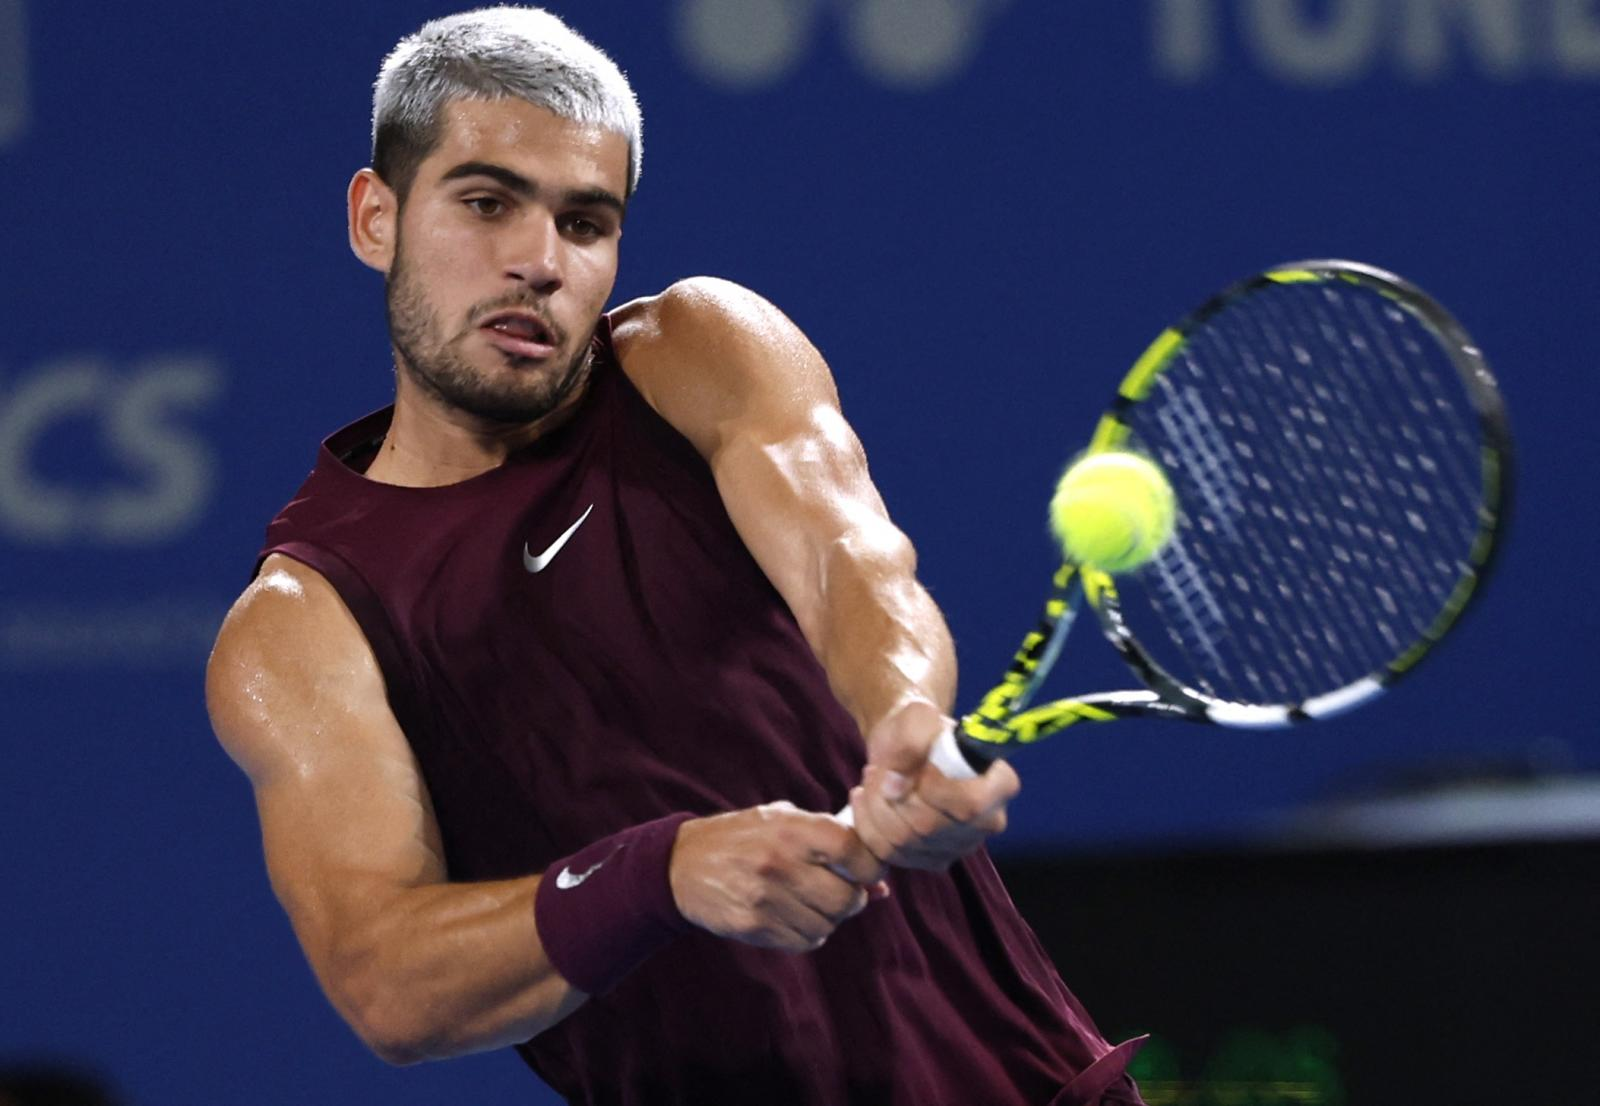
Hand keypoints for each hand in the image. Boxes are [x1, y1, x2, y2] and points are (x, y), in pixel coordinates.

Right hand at [669, 802, 887, 951]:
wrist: (681, 864)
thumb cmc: (743, 837)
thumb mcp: (784, 822)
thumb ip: (832, 844)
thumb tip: (882, 887)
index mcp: (792, 828)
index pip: (856, 853)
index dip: (870, 866)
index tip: (864, 870)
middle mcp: (780, 862)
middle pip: (848, 899)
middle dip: (851, 899)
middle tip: (837, 890)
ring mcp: (765, 898)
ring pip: (828, 926)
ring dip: (827, 919)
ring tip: (807, 901)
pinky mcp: (752, 926)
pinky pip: (803, 941)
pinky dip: (806, 934)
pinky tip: (790, 915)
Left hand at [848, 699, 1019, 869]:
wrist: (904, 747)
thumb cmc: (919, 727)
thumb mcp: (916, 716)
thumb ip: (910, 742)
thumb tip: (896, 788)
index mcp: (1000, 785)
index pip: (971, 804)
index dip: (934, 789)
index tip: (916, 767)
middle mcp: (988, 822)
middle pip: (929, 826)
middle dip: (891, 796)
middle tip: (877, 769)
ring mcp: (960, 846)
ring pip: (904, 842)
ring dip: (875, 807)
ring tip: (872, 780)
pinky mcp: (932, 859)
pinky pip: (889, 854)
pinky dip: (867, 824)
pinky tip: (866, 799)